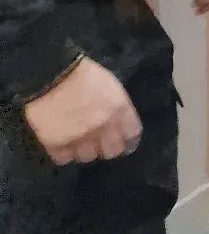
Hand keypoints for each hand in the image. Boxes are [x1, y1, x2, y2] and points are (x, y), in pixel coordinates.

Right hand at [23, 57, 141, 164]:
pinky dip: (65, 153)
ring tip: (80, 141)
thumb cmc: (84, 74)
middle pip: (112, 151)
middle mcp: (103, 126)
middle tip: (101, 143)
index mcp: (119, 109)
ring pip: (88, 157)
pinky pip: (65, 159)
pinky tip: (64, 143)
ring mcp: (80, 137)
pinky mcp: (57, 144)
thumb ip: (117, 107)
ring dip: (85, 150)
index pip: (132, 134)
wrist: (52, 75)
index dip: (129, 140)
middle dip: (108, 148)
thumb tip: (119, 123)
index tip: (125, 143)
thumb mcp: (111, 86)